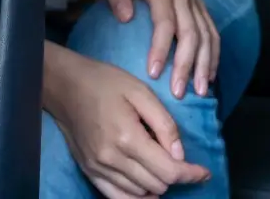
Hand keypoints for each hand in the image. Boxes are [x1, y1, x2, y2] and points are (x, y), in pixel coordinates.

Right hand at [48, 44, 209, 196]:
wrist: (66, 86)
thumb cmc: (106, 83)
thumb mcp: (141, 92)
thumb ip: (164, 124)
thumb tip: (180, 155)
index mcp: (128, 138)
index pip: (168, 170)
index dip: (191, 174)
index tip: (204, 172)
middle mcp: (112, 159)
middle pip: (157, 185)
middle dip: (175, 175)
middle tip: (180, 161)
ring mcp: (99, 169)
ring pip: (141, 194)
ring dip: (157, 184)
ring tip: (161, 166)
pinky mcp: (90, 172)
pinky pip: (118, 198)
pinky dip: (137, 197)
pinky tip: (147, 190)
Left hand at [105, 0, 218, 98]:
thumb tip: (125, 18)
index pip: (165, 23)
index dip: (161, 49)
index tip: (154, 73)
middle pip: (190, 34)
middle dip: (186, 65)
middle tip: (178, 92)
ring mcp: (196, 4)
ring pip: (206, 37)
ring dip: (204, 65)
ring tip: (200, 92)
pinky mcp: (203, 11)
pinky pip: (214, 35)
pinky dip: (214, 57)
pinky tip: (210, 78)